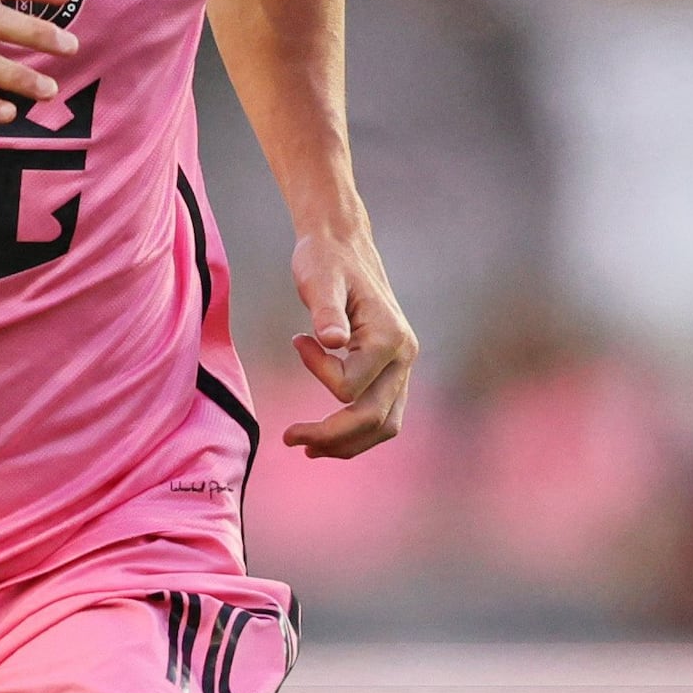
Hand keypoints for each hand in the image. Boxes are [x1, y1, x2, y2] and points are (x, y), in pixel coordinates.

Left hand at [282, 223, 417, 457]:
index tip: (297, 340)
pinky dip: (354, 431)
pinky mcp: (392, 371)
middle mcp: (404, 356)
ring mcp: (402, 366)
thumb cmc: (326, 260)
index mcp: (390, 336)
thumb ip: (326, 311)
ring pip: (384, 425)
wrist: (343, 246)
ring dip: (346, 443)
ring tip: (306, 447)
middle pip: (375, 418)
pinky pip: (381, 414)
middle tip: (288, 437)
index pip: (351, 387)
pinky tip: (324, 433)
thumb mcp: (319, 279)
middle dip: (331, 435)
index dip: (318, 373)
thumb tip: (331, 340)